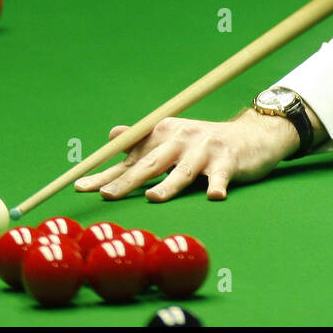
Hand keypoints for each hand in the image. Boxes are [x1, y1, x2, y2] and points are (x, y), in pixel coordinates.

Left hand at [73, 110, 298, 202]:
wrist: (250, 136)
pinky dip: (217, 185)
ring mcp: (205, 149)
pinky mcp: (229, 161)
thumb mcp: (172, 137)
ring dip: (169, 184)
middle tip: (107, 195)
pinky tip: (214, 197)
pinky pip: (221, 176)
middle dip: (128, 180)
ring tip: (153, 199)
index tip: (81, 187)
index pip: (130, 156)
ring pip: (184, 171)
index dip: (106, 172)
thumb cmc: (203, 143)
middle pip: (151, 163)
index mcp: (163, 134)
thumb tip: (112, 135)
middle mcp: (181, 139)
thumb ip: (142, 142)